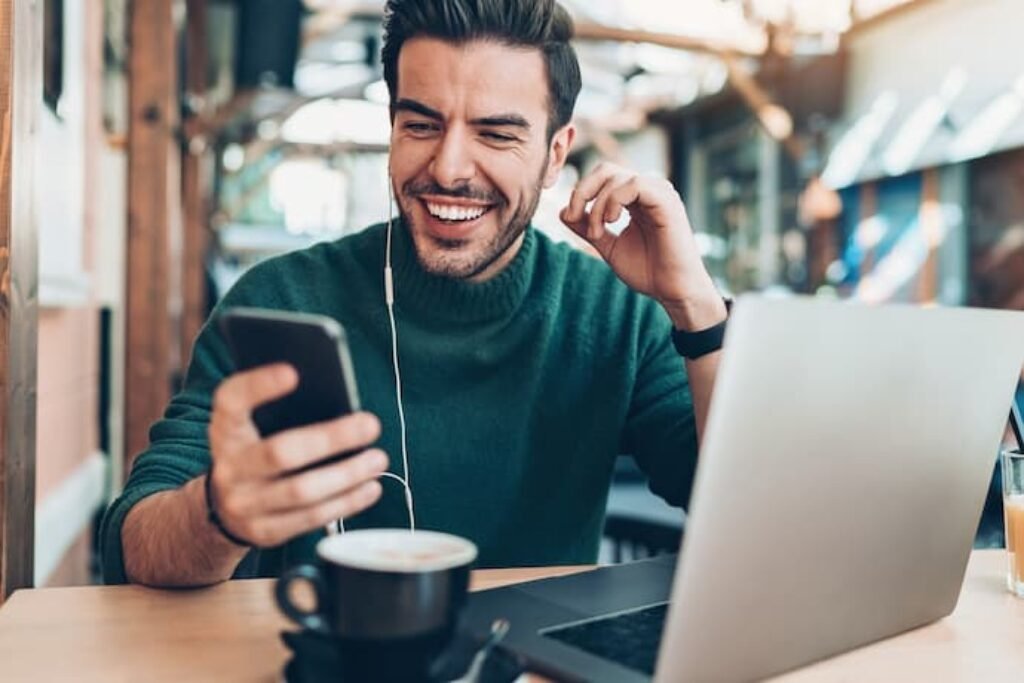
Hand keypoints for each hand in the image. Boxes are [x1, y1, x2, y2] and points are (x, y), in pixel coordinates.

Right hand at [207, 363, 387, 546]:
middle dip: (331, 439)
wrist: (224, 507)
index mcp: (225, 430)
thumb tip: (338, 397)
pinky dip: (346, 503)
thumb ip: (284, 410)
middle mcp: (230, 467)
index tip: (293, 372)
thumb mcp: (255, 427)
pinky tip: (370, 488)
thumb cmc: (256, 451)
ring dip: (347, 475)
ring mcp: (244, 504)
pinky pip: (310, 518)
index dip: (258, 385)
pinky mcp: (265, 531)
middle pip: (279, 453)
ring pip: (301, 491)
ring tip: (378, 459)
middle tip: (370, 424)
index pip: (231, 401)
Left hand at [560, 162, 723, 329]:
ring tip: (598, 232)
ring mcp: (659, 193)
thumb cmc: (647, 271)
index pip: (602, 177)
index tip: (571, 217)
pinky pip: (635, 184)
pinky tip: (612, 221)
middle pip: (606, 169)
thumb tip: (563, 212)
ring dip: (598, 204)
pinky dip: (615, 200)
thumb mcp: (609, 247)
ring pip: (617, 176)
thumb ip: (588, 228)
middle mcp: (648, 191)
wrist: (673, 291)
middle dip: (583, 191)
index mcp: (635, 199)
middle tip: (575, 216)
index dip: (580, 192)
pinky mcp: (667, 200)